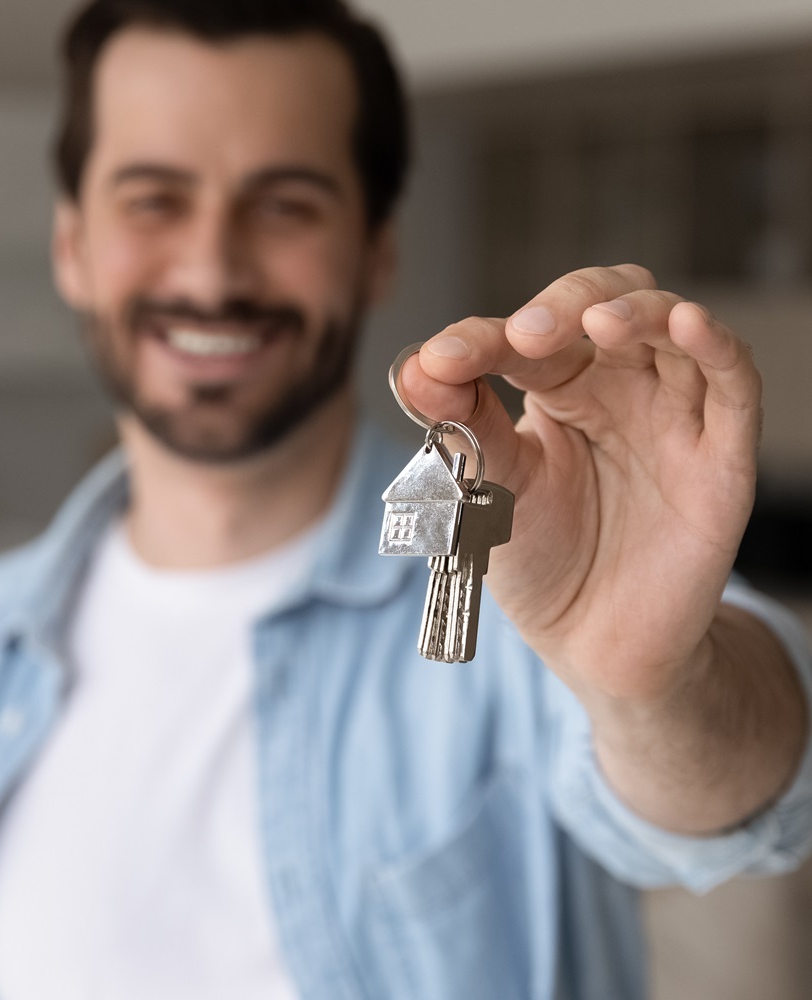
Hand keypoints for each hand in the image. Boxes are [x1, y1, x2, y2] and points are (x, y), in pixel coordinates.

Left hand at [401, 264, 761, 705]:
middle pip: (608, 305)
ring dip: (638, 312)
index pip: (528, 337)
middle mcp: (618, 388)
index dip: (484, 339)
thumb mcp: (490, 489)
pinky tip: (686, 323)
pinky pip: (733, 385)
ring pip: (672, 329)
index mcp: (558, 388)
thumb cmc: (540, 557)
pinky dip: (715, 346)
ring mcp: (672, 416)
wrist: (592, 639)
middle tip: (521, 336)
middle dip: (566, 307)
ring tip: (598, 323)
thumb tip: (414, 367)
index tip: (442, 363)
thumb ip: (462, 428)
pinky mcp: (721, 456)